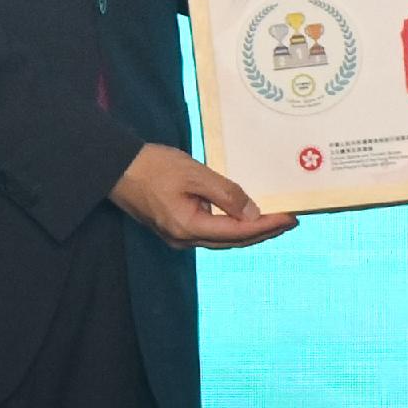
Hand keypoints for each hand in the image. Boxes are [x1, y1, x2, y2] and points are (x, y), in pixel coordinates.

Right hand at [109, 142, 297, 248]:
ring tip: (275, 222)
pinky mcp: (176, 228)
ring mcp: (179, 236)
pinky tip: (245, 219)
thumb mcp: (194, 174)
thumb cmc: (153, 166)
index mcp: (189, 227)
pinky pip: (212, 233)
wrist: (116, 168)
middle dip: (264, 232)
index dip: (267, 226)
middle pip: (234, 241)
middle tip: (291, 222)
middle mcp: (184, 239)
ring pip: (223, 240)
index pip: (239, 231)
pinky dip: (233, 228)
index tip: (291, 218)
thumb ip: (225, 194)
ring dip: (250, 232)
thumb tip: (252, 213)